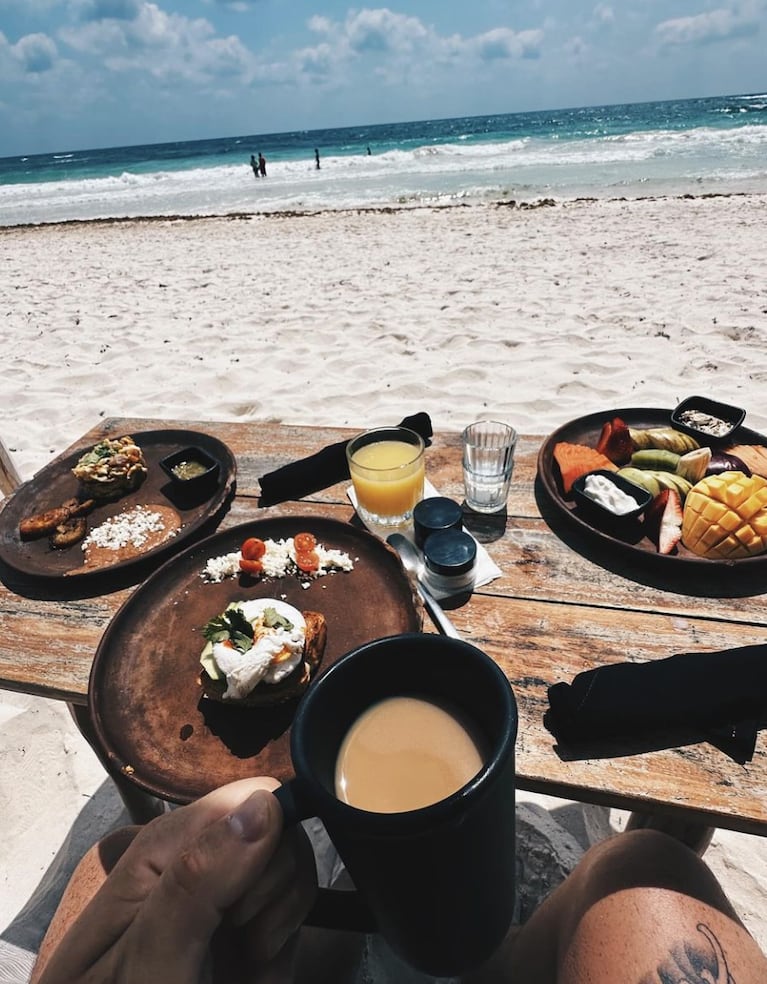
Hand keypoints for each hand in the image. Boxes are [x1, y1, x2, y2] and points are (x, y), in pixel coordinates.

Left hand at [35, 778, 316, 983]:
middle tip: (239, 935)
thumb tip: (264, 804)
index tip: (239, 906)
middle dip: (273, 882)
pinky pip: (295, 898)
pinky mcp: (249, 921)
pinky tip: (255, 963)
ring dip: (284, 911)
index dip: (262, 843)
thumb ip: (198, 881)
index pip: (245, 797)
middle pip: (276, 823)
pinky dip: (288, 932)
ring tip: (245, 954)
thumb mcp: (150, 962)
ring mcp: (223, 889)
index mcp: (161, 847)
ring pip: (293, 858)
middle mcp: (195, 857)